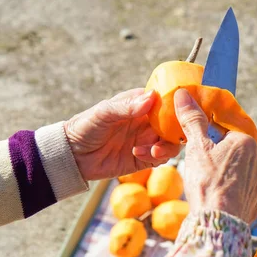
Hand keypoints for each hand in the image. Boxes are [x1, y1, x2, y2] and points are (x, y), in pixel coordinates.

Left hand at [64, 88, 180, 180]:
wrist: (71, 156)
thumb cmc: (85, 126)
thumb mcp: (103, 113)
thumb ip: (127, 107)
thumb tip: (151, 98)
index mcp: (139, 104)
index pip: (165, 100)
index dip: (177, 103)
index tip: (184, 108)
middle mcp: (146, 121)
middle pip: (174, 123)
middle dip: (177, 129)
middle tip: (173, 135)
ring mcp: (146, 140)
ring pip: (171, 142)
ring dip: (168, 146)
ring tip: (154, 150)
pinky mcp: (144, 159)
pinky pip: (160, 158)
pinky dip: (157, 157)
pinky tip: (140, 154)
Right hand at [174, 88, 256, 223]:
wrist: (218, 223)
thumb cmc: (208, 182)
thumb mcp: (196, 147)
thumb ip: (192, 120)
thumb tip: (183, 95)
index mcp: (246, 141)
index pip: (224, 126)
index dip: (206, 129)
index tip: (193, 134)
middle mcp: (256, 159)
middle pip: (230, 146)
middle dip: (213, 149)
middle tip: (195, 157)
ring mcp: (256, 180)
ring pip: (234, 166)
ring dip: (219, 167)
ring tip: (201, 176)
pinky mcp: (253, 198)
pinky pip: (237, 185)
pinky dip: (225, 185)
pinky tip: (212, 191)